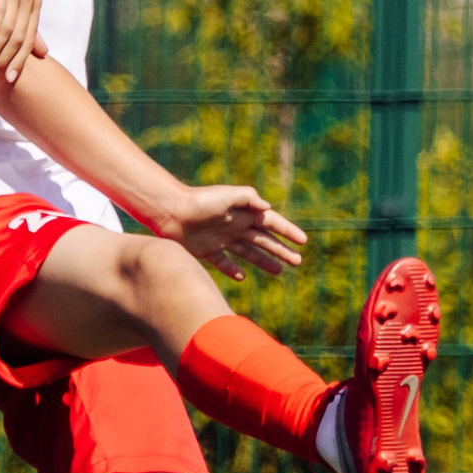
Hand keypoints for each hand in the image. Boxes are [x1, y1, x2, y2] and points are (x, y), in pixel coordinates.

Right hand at [0, 0, 48, 84]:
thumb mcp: (13, 3)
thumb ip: (27, 27)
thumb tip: (43, 53)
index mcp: (34, 5)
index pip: (29, 41)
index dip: (19, 62)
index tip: (8, 79)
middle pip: (20, 38)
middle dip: (6, 60)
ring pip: (10, 29)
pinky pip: (0, 11)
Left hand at [156, 184, 306, 281]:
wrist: (169, 211)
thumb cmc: (198, 201)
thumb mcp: (226, 195)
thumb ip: (248, 198)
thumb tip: (268, 208)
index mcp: (243, 212)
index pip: (271, 223)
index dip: (288, 231)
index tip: (303, 241)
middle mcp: (235, 225)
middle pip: (264, 240)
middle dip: (281, 250)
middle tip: (298, 262)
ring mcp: (221, 239)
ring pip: (248, 253)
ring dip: (264, 261)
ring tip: (280, 271)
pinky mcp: (206, 250)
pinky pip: (223, 263)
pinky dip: (233, 270)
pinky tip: (242, 277)